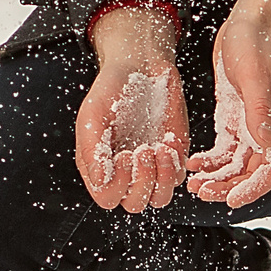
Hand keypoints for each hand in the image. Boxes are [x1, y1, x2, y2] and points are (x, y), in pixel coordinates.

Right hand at [76, 3, 190, 211]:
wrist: (140, 67)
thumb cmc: (112, 89)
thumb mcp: (93, 116)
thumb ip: (92, 151)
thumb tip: (100, 182)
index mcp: (99, 166)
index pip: (107, 198)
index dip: (117, 185)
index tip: (123, 156)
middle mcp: (124, 173)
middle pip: (135, 203)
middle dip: (142, 181)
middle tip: (142, 150)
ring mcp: (150, 168)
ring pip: (159, 198)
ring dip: (162, 178)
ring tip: (159, 148)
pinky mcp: (172, 158)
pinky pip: (178, 178)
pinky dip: (175, 163)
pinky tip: (167, 138)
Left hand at [188, 0, 270, 206]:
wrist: (247, 22)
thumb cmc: (254, 45)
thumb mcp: (253, 76)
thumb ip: (259, 111)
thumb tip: (264, 145)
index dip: (253, 188)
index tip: (231, 200)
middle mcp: (266, 129)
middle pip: (250, 172)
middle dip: (227, 186)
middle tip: (201, 192)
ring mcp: (249, 124)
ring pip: (235, 164)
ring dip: (216, 177)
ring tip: (192, 184)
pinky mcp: (233, 117)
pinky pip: (223, 149)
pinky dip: (209, 160)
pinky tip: (192, 162)